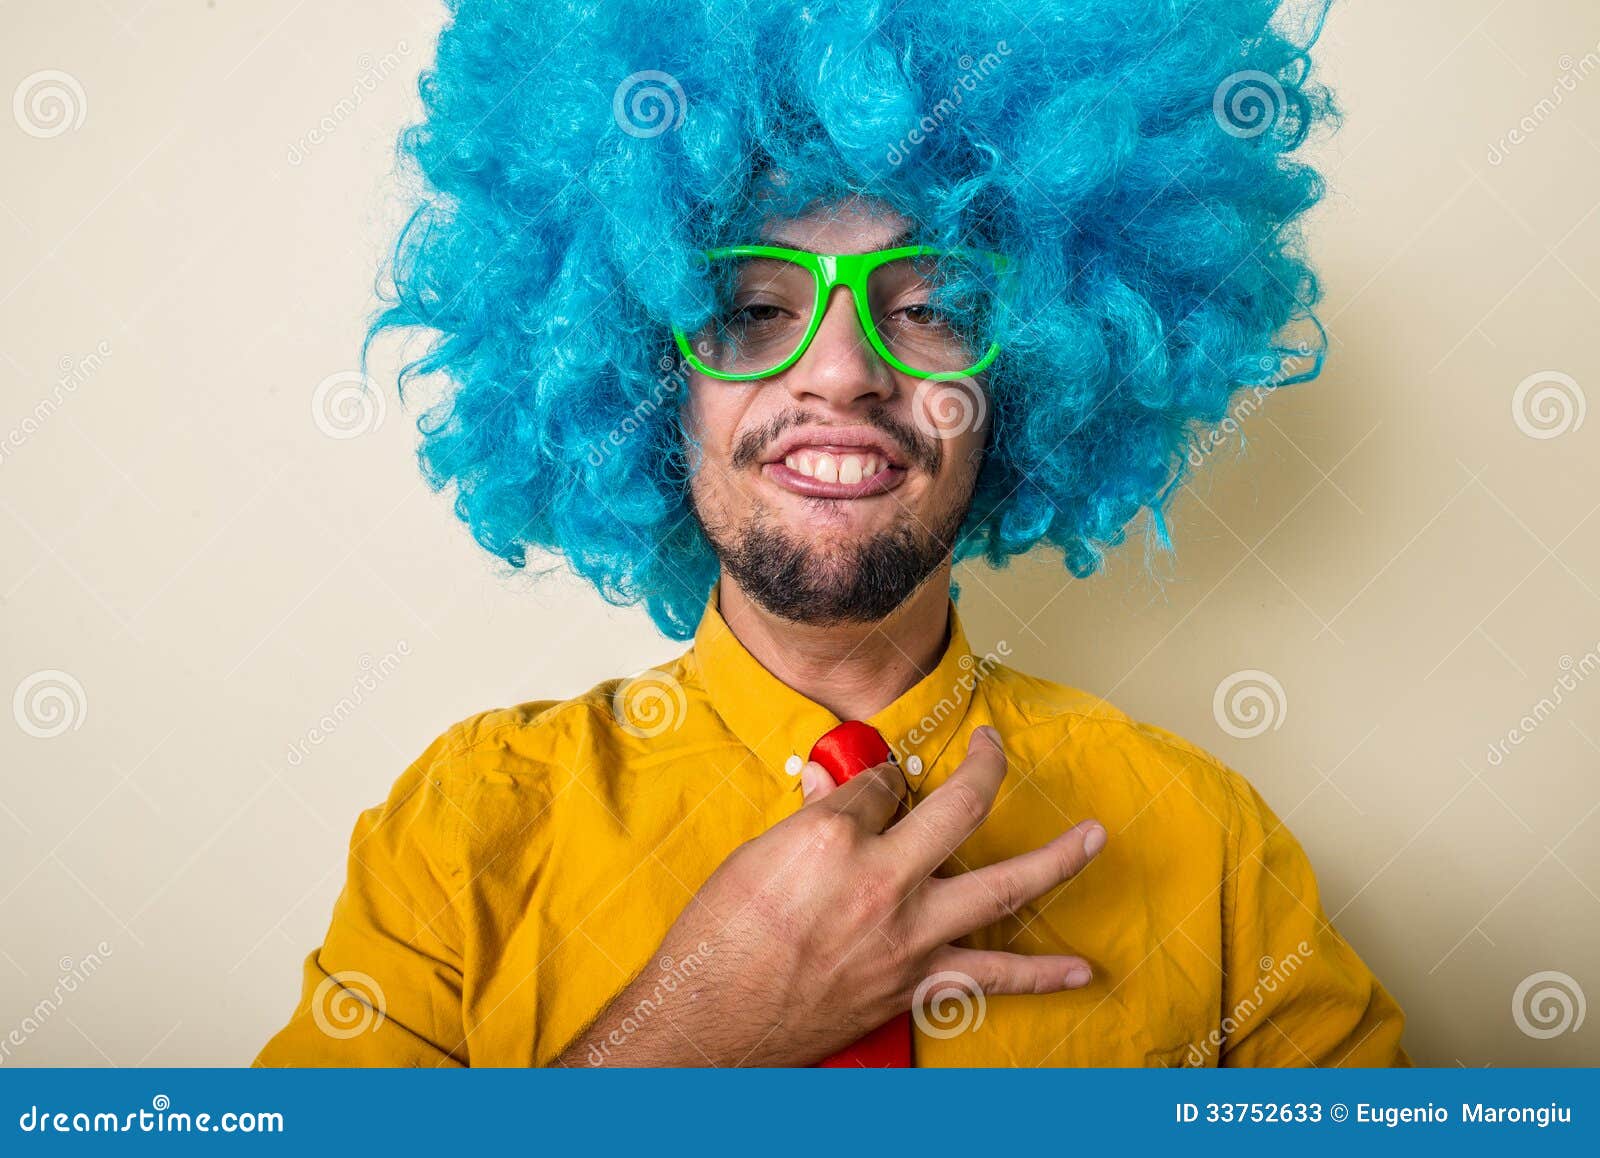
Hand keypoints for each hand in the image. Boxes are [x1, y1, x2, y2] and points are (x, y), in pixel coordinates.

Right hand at [555, 725, 1105, 1066]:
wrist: (707, 1021)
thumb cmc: (717, 938)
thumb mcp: (754, 855)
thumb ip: (808, 819)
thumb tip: (831, 788)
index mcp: (834, 835)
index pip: (882, 784)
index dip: (881, 780)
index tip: (877, 786)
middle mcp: (882, 879)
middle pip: (958, 809)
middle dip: (985, 769)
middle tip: (996, 747)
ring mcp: (906, 935)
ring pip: (999, 888)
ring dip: (1055, 861)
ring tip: (1095, 837)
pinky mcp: (912, 983)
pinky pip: (990, 978)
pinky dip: (1040, 975)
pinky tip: (1080, 970)